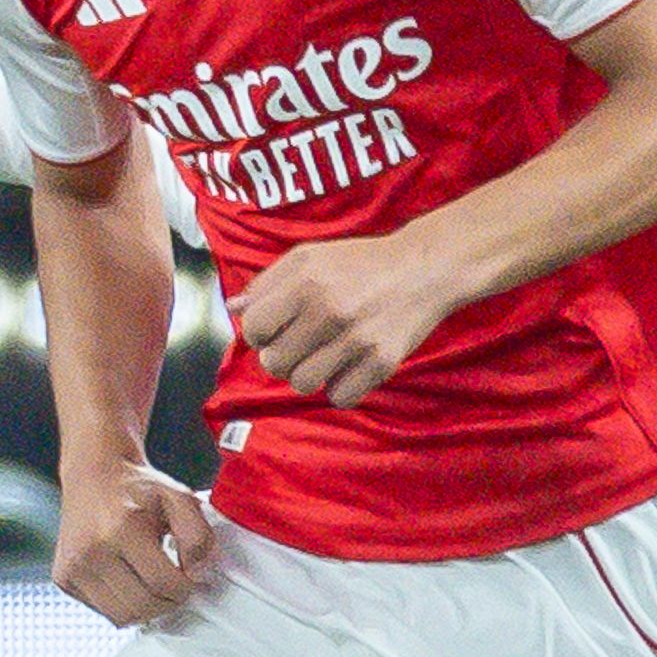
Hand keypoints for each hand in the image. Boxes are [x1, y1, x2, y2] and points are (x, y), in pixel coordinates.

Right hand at [52, 457, 220, 626]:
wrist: (93, 475)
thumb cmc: (135, 487)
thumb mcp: (179, 498)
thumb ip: (198, 535)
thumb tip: (197, 573)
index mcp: (121, 528)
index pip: (163, 583)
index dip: (185, 587)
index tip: (189, 577)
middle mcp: (91, 550)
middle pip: (142, 606)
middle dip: (168, 602)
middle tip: (175, 585)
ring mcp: (73, 567)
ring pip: (122, 616)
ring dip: (146, 609)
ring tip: (153, 586)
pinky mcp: (63, 578)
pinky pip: (103, 612)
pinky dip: (122, 605)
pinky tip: (129, 582)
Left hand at [234, 227, 473, 406]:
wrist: (424, 267)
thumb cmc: (360, 263)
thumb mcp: (309, 258)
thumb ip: (268, 283)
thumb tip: (232, 309)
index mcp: (305, 282)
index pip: (254, 328)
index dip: (258, 334)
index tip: (273, 331)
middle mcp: (328, 310)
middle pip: (274, 362)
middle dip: (279, 358)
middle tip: (297, 346)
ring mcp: (356, 339)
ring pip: (302, 384)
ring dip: (307, 375)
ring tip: (321, 358)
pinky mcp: (381, 361)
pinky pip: (339, 397)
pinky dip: (339, 388)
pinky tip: (347, 367)